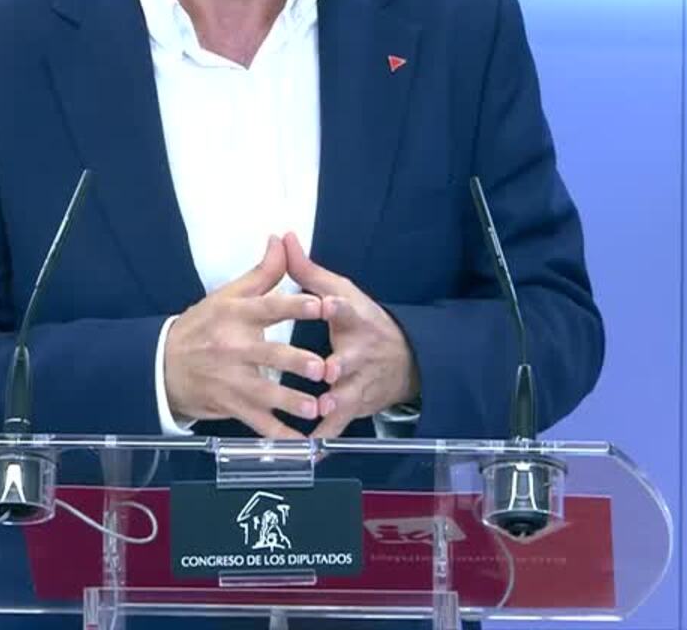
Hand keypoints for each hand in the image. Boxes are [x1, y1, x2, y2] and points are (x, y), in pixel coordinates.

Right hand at [164, 235, 328, 438]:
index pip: (270, 307)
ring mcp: (232, 379)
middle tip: (322, 367)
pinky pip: (259, 423)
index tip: (323, 305)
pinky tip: (302, 443)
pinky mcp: (231, 405)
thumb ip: (261, 273)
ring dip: (291, 402)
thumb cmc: (200, 327)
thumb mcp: (226, 295)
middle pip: (269, 354)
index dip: (297, 306)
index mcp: (237, 315)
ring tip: (315, 408)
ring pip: (265, 392)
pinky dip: (280, 436)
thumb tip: (281, 240)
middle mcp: (234, 347)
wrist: (162, 365)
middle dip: (296, 362)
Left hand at [282, 233, 418, 437]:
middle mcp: (359, 353)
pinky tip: (308, 450)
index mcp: (353, 320)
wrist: (403, 360)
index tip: (328, 303)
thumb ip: (306, 270)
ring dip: (334, 405)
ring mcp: (358, 383)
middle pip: (349, 360)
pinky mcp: (354, 407)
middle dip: (339, 366)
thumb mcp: (339, 291)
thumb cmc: (361, 322)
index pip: (347, 309)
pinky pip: (337, 426)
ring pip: (346, 396)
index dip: (338, 306)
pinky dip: (324, 438)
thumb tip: (283, 237)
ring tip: (319, 411)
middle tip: (326, 370)